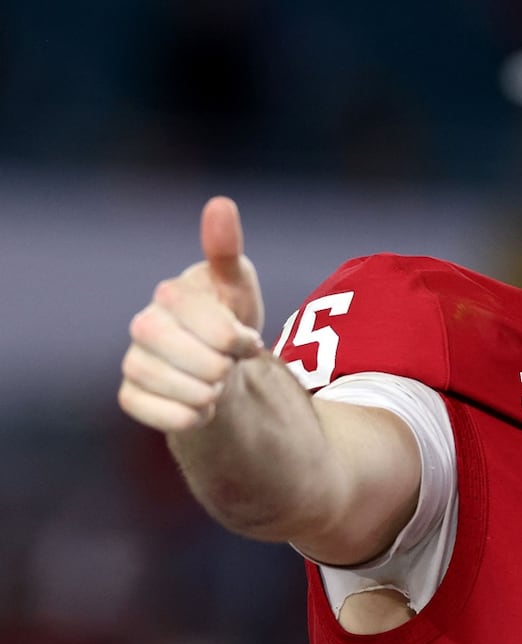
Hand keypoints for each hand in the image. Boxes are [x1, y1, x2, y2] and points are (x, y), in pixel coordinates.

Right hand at [118, 196, 265, 431]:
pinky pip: (161, 415)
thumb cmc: (229, 315)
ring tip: (216, 384)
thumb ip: (227, 249)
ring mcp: (134, 360)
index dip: (239, 342)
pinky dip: (190, 417)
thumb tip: (220, 203)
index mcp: (171, 294)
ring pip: (183, 391)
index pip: (215, 330)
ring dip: (210, 394)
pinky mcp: (130, 395)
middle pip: (198, 362)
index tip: (248, 342)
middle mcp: (144, 324)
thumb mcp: (238, 284)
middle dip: (225, 368)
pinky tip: (201, 407)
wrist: (219, 364)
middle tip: (229, 365)